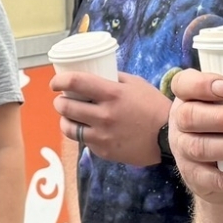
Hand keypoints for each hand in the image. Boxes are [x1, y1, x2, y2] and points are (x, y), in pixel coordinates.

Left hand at [51, 70, 168, 165]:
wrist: (168, 137)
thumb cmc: (153, 106)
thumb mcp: (136, 84)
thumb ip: (114, 78)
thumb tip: (95, 72)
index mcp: (112, 94)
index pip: (75, 82)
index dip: (59, 81)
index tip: (55, 82)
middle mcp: (104, 115)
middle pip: (65, 106)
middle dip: (59, 101)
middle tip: (61, 99)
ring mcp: (102, 135)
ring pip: (68, 127)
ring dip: (64, 120)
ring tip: (68, 116)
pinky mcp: (103, 150)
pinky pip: (83, 141)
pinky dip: (81, 134)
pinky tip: (86, 129)